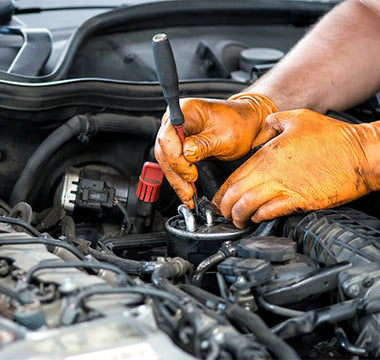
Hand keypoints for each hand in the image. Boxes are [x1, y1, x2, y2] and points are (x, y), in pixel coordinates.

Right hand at [154, 94, 276, 207]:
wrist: (247, 124)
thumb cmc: (239, 124)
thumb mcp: (225, 137)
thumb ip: (203, 145)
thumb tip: (186, 154)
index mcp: (186, 111)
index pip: (168, 137)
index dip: (176, 158)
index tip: (190, 173)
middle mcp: (176, 120)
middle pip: (164, 150)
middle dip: (176, 173)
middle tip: (188, 191)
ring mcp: (176, 133)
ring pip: (166, 160)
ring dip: (176, 179)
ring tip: (187, 195)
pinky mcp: (179, 145)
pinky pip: (173, 163)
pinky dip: (179, 178)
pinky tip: (186, 189)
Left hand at [212, 109, 379, 227]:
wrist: (361, 154)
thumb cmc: (332, 136)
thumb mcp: (297, 118)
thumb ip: (272, 123)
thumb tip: (261, 131)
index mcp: (267, 154)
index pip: (234, 176)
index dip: (222, 191)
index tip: (218, 198)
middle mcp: (272, 172)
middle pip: (236, 194)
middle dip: (225, 207)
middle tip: (222, 213)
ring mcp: (286, 188)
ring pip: (249, 206)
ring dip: (239, 215)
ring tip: (237, 220)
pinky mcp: (300, 200)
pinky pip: (272, 212)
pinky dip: (260, 216)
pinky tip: (257, 217)